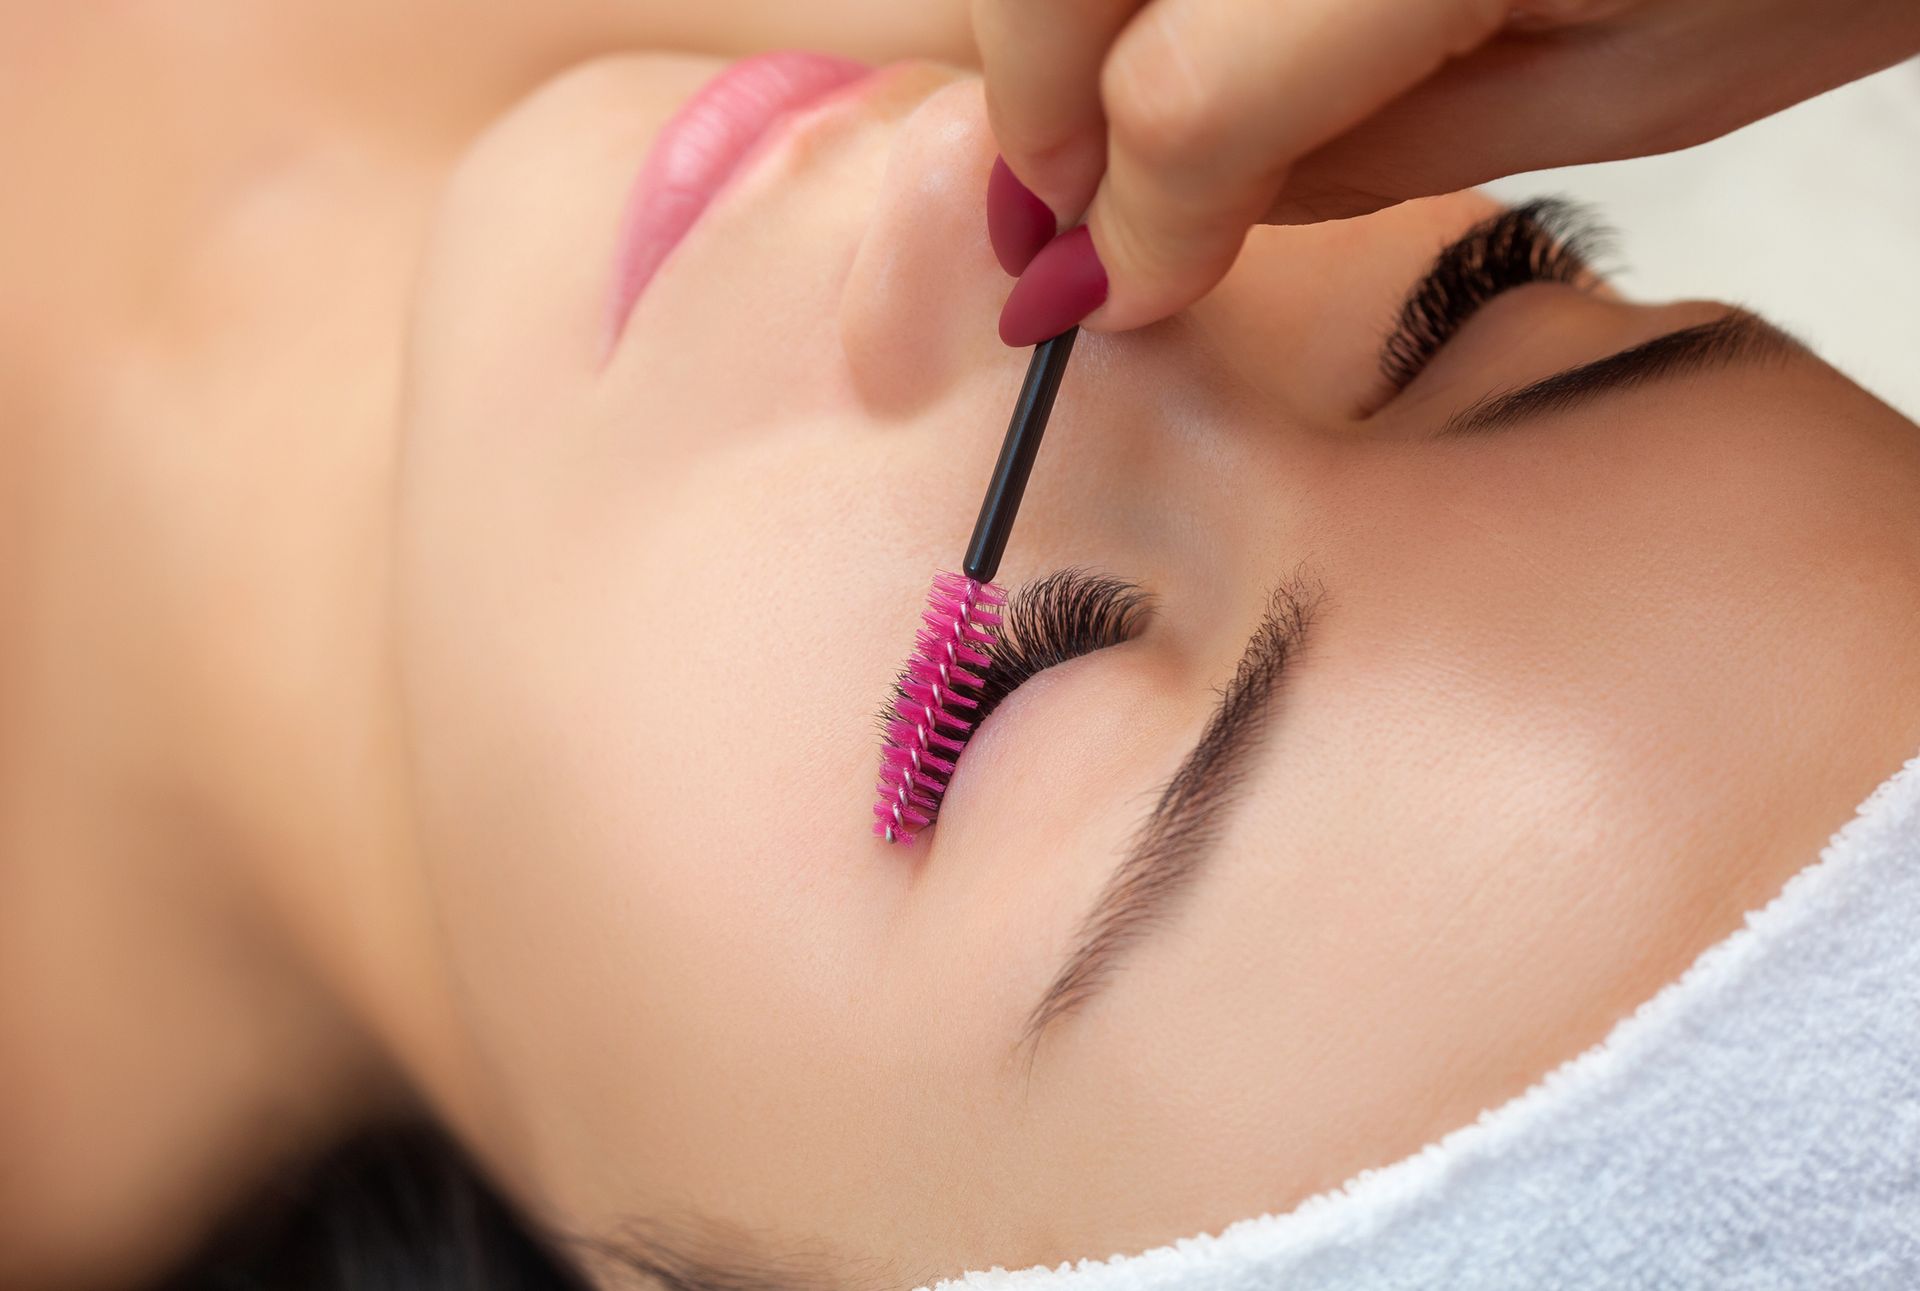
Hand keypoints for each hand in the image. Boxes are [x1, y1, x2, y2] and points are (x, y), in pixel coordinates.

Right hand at [978, 0, 1919, 343]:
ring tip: (1067, 104)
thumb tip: (1138, 237)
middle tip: (1052, 204)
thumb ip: (1352, 160)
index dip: (1126, 212)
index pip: (1185, 93)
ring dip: (1031, 20)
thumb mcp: (1613, 97)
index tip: (1104, 290)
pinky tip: (1125, 26)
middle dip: (1027, 100)